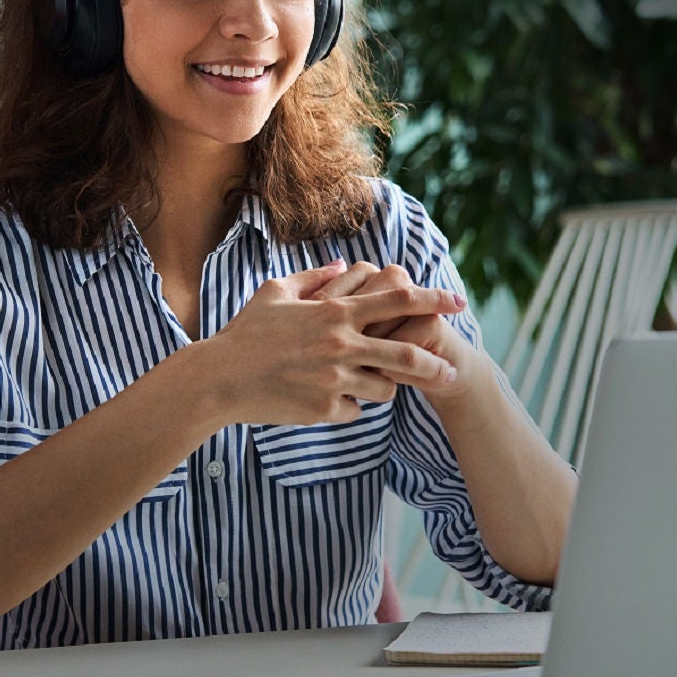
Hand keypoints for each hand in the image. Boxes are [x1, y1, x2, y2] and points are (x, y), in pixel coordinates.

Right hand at [204, 259, 464, 425]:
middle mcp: (341, 344)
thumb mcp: (275, 292)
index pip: (396, 300)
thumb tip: (342, 265)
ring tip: (369, 385)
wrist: (219, 379)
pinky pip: (355, 411)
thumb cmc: (246, 333)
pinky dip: (348, 407)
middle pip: (407, 353)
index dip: (432, 299)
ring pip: (386, 389)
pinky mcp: (326, 409)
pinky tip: (326, 401)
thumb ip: (313, 278)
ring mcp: (335, 379)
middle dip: (435, 362)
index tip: (457, 302)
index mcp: (334, 312)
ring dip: (385, 388)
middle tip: (451, 368)